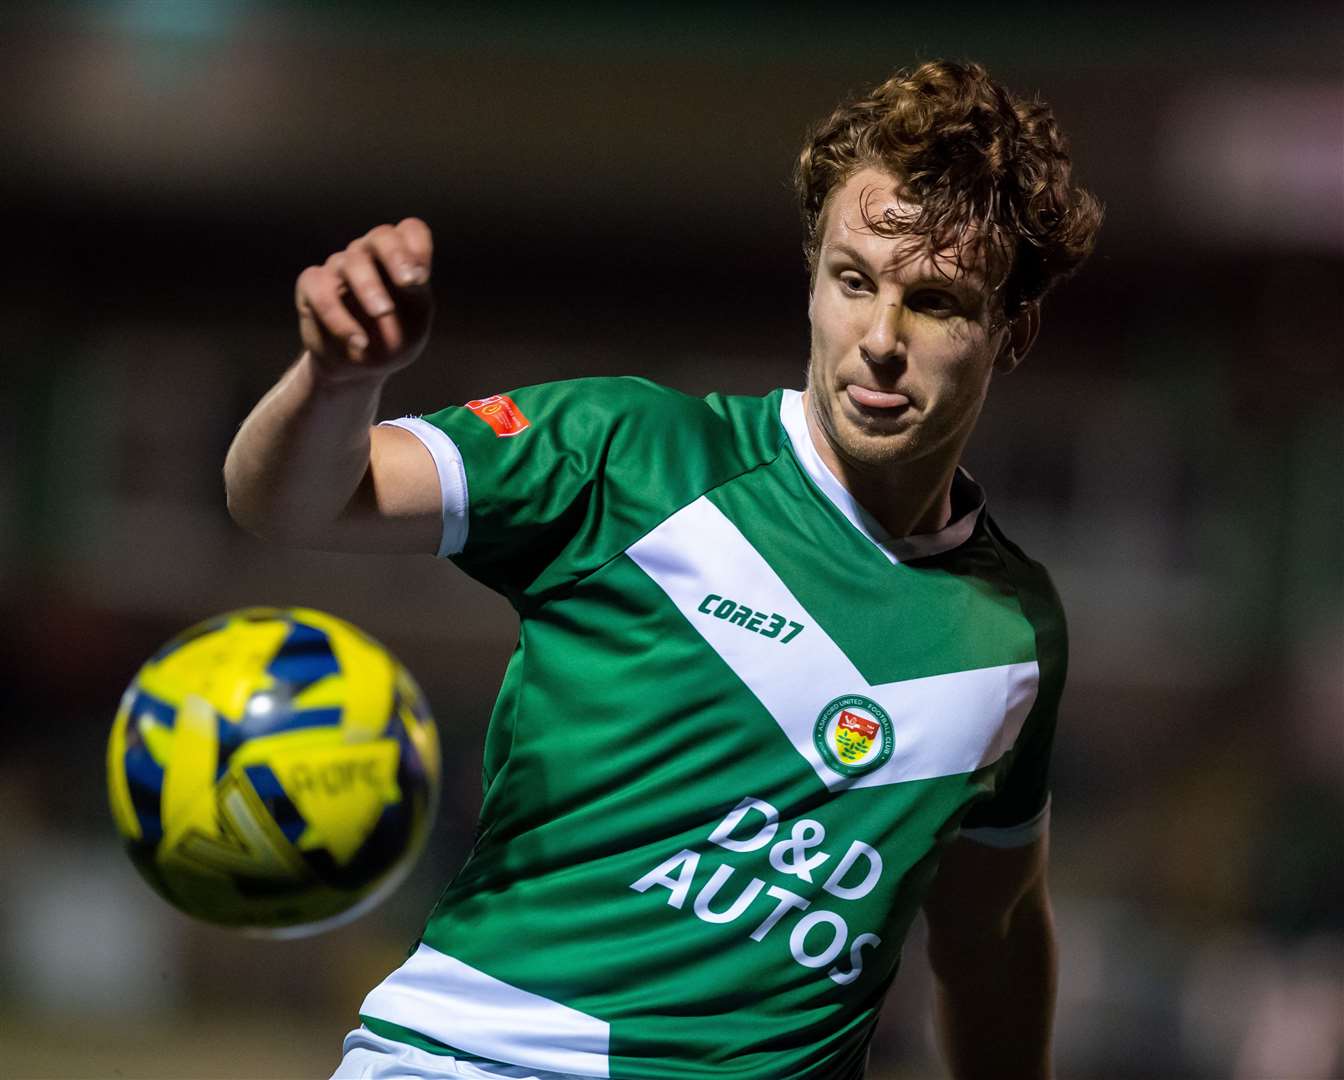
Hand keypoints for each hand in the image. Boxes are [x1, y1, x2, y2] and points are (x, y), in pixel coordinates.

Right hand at [295, 218, 434, 382]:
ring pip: (351, 262)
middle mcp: (369, 256)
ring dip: (369, 287)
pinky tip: (357, 341)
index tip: (421, 278)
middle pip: (381, 236)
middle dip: (396, 256)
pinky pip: (321, 291)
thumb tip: (413, 276)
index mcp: (399, 260)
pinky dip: (339, 318)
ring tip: (383, 314)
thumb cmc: (392, 339)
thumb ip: (418, 295)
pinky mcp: (312, 286)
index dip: (417, 247)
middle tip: (409, 283)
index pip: (410, 231)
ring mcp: (339, 268)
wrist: (359, 369)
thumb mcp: (415, 321)